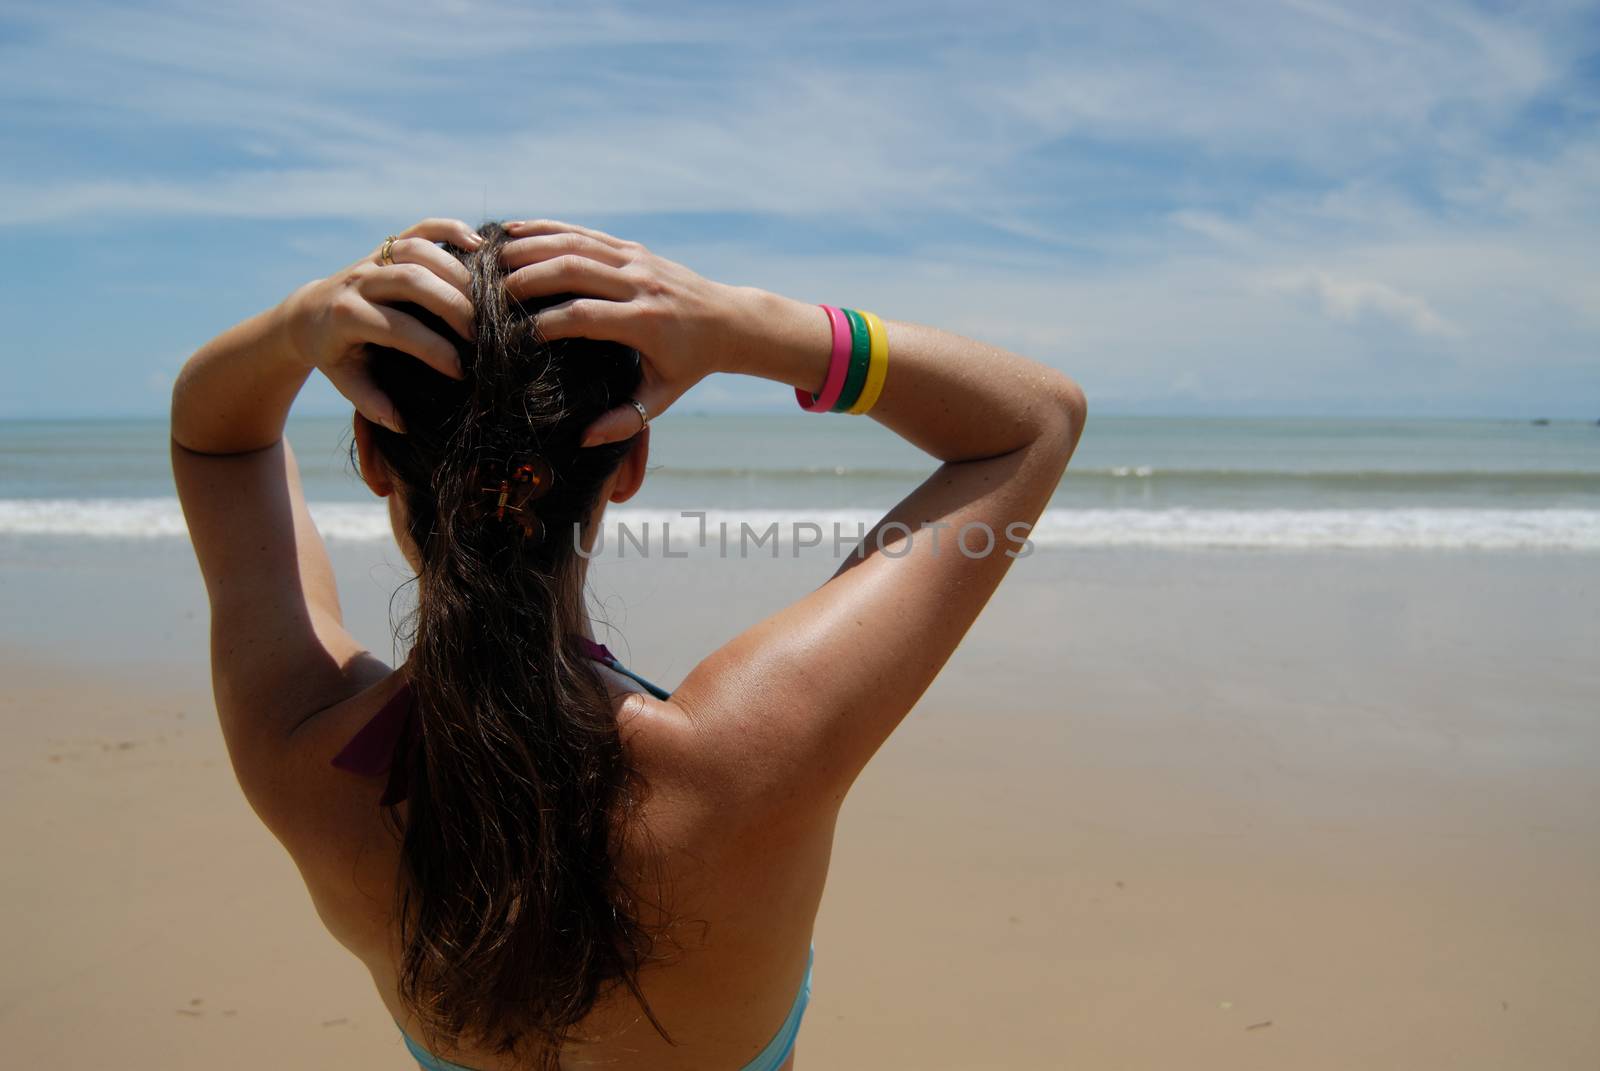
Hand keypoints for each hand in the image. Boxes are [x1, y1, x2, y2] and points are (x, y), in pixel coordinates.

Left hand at [283, 217, 482, 431]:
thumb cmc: (335, 354)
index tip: (460, 371)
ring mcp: (374, 257)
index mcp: (346, 316)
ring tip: (486, 299)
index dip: (434, 350)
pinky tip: (479, 247)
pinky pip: (422, 227)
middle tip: (480, 334)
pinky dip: (451, 230)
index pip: (397, 329)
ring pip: (418, 249)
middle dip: (453, 306)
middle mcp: (359, 280)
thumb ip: (371, 402)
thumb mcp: (346, 380)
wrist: (310, 312)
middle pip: (412, 280)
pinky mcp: (388, 244)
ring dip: (457, 271)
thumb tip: (403, 423)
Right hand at [500, 219, 737, 445]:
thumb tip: (585, 438)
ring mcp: (636, 260)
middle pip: (573, 270)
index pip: (584, 315)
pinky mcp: (633, 247)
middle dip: (527, 278)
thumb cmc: (690, 365)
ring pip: (576, 243)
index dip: (545, 322)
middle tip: (489, 293)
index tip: (513, 336)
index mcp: (645, 322)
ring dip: (531, 247)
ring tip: (491, 259)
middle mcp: (640, 284)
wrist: (727, 321)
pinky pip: (586, 232)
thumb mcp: (662, 398)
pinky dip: (548, 228)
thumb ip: (626, 421)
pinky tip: (515, 231)